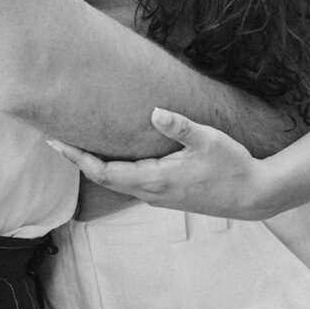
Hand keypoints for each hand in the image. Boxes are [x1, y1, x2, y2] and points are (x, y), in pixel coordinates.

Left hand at [48, 108, 275, 219]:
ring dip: (95, 165)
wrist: (254, 196)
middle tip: (55, 139)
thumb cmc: (233, 166)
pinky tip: (113, 155)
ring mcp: (158, 196)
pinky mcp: (167, 195)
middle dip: (78, 159)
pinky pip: (131, 182)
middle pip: (104, 177)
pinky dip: (114, 169)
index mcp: (155, 179)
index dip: (78, 157)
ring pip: (117, 181)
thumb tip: (156, 112)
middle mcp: (151, 192)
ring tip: (77, 145)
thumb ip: (181, 126)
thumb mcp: (210, 140)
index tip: (56, 143)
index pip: (104, 171)